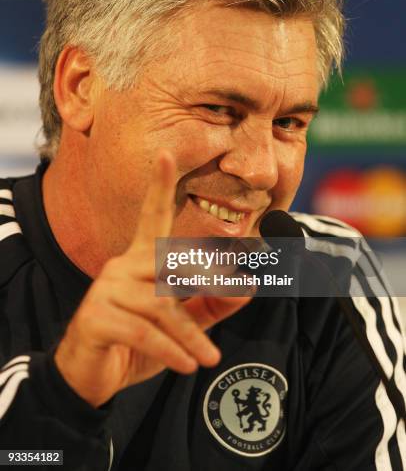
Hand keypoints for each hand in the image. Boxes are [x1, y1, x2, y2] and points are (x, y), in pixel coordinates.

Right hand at [54, 150, 250, 406]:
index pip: (152, 217)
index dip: (160, 187)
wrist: (90, 378)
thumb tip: (248, 286)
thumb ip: (212, 304)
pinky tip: (187, 366)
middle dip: (206, 277)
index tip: (167, 155)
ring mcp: (105, 291)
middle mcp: (121, 266)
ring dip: (190, 334)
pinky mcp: (95, 318)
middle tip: (234, 293)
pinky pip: (142, 331)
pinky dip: (170, 350)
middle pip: (171, 260)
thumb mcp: (181, 323)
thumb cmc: (137, 343)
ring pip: (160, 303)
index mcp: (140, 259)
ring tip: (210, 358)